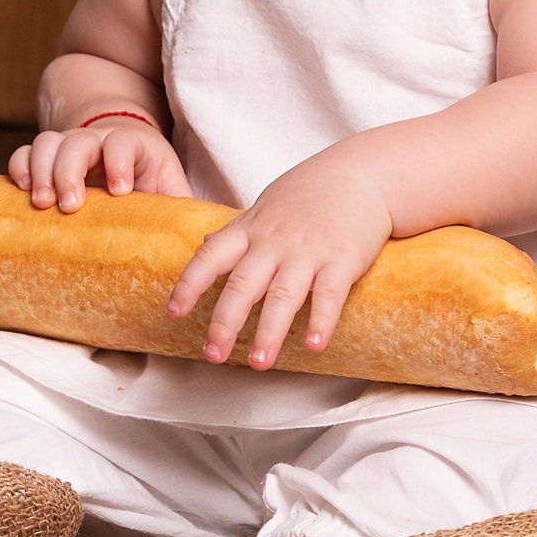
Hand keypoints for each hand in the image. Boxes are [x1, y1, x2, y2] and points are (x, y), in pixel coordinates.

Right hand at [10, 121, 191, 211]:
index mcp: (134, 145)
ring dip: (41, 171)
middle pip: (78, 142)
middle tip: (72, 206)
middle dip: (71, 171)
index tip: (120, 192)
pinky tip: (21, 193)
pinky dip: (19, 168)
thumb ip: (185, 209)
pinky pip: (25, 152)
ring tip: (42, 204)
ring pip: (47, 142)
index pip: (123, 143)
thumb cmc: (150, 180)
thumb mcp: (170, 189)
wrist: (124, 154)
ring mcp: (68, 146)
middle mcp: (97, 140)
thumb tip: (214, 240)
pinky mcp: (46, 158)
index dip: (120, 162)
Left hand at [168, 154, 391, 368]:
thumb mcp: (265, 206)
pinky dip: (322, 320)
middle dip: (225, 322)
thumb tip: (205, 244)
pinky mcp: (343, 259)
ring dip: (269, 331)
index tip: (174, 312)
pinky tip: (315, 345)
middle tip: (213, 354)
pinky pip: (330, 294)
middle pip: (243, 284)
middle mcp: (275, 242)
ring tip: (259, 362)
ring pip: (283, 295)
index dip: (190, 284)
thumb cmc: (309, 194)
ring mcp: (309, 251)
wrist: (362, 173)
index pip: (211, 257)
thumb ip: (236, 230)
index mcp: (251, 229)